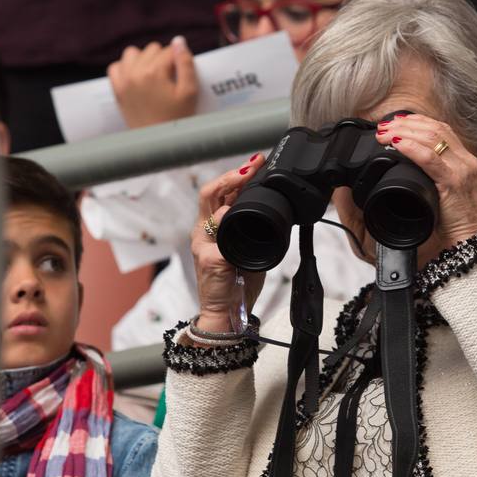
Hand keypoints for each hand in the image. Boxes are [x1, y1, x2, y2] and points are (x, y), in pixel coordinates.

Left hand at [108, 37, 198, 128]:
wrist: (157, 143)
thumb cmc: (177, 119)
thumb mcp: (190, 92)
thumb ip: (186, 63)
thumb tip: (179, 40)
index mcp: (154, 72)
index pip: (170, 51)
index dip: (179, 60)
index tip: (182, 75)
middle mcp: (135, 73)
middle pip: (152, 50)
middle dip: (163, 59)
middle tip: (170, 78)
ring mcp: (123, 81)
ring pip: (132, 53)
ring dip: (144, 59)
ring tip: (154, 75)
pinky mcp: (116, 90)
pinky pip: (116, 67)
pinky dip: (126, 68)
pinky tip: (137, 77)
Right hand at [190, 154, 266, 336]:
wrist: (226, 313)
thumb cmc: (236, 282)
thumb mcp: (248, 250)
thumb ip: (252, 230)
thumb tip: (274, 210)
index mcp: (213, 229)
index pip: (220, 194)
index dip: (235, 177)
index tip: (256, 164)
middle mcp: (203, 233)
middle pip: (210, 193)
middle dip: (231, 175)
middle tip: (251, 166)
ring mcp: (203, 245)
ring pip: (211, 207)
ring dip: (228, 190)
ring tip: (245, 180)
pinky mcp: (208, 259)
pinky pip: (220, 237)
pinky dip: (229, 225)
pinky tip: (235, 219)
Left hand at [375, 113, 476, 247]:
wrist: (474, 246)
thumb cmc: (459, 226)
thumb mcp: (449, 196)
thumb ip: (436, 179)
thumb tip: (411, 168)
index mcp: (467, 162)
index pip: (443, 129)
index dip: (418, 121)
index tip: (397, 121)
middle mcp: (467, 162)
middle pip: (436, 128)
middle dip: (406, 123)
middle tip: (383, 127)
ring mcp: (463, 170)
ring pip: (432, 138)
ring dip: (404, 132)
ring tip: (384, 134)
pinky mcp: (455, 183)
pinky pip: (430, 159)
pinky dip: (411, 148)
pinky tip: (397, 144)